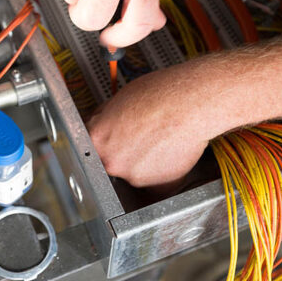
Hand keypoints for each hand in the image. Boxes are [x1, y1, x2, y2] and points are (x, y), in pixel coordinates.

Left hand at [87, 66, 209, 187]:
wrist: (189, 104)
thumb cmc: (159, 95)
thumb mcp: (121, 97)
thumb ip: (107, 117)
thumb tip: (103, 121)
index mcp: (97, 139)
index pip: (92, 145)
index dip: (105, 140)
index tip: (112, 140)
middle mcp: (112, 162)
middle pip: (113, 162)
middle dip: (125, 152)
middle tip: (142, 137)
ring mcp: (135, 176)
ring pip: (136, 172)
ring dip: (145, 162)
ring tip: (161, 141)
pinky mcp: (158, 185)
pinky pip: (157, 182)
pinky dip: (163, 172)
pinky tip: (170, 153)